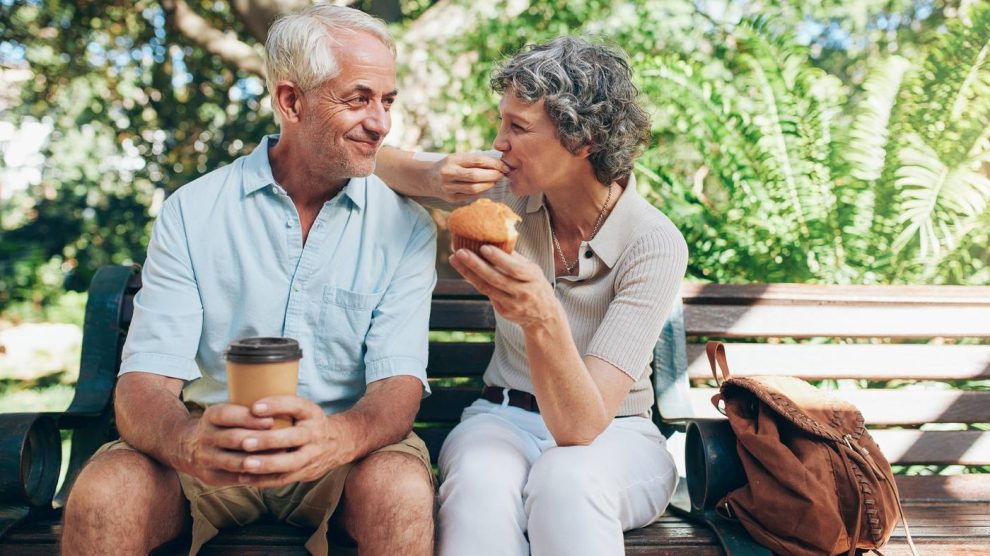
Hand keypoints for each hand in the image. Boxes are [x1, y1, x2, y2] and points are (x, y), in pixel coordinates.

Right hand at [175, 402, 276, 485]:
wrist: (185, 446)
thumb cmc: (220, 425)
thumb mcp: (226, 411)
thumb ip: (247, 410)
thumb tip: (283, 407)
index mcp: (211, 416)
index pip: (229, 415)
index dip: (250, 418)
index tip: (271, 420)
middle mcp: (205, 436)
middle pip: (233, 438)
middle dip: (258, 440)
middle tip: (282, 442)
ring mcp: (206, 458)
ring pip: (234, 461)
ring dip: (257, 461)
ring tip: (279, 459)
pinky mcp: (209, 476)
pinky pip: (233, 478)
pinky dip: (251, 476)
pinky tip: (269, 474)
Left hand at [230, 395, 351, 487]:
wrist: (340, 443)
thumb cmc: (309, 422)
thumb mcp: (304, 409)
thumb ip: (282, 407)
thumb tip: (245, 402)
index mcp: (311, 413)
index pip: (296, 405)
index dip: (276, 405)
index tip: (254, 407)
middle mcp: (315, 433)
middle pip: (294, 437)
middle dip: (268, 440)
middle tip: (244, 442)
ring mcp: (313, 455)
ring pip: (291, 462)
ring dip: (267, 464)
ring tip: (245, 464)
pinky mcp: (307, 472)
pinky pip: (285, 479)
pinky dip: (264, 480)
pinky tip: (245, 477)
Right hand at [429, 153, 507, 202]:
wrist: (429, 178)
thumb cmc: (450, 166)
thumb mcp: (458, 158)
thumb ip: (475, 160)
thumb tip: (499, 164)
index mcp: (452, 160)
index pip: (477, 161)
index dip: (493, 164)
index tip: (504, 166)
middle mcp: (448, 173)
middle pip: (475, 176)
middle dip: (492, 175)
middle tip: (502, 175)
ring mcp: (448, 187)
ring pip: (473, 189)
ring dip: (488, 185)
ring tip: (495, 181)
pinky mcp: (450, 199)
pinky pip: (470, 196)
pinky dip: (481, 192)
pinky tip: (486, 187)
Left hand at [449, 245, 560, 329]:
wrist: (544, 316)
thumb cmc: (535, 285)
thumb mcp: (532, 270)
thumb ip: (514, 258)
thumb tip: (494, 239)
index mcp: (532, 278)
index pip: (514, 268)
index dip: (499, 258)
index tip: (483, 247)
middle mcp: (522, 293)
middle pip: (496, 279)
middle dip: (476, 265)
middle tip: (460, 252)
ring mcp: (512, 304)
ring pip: (486, 288)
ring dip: (468, 272)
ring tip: (454, 259)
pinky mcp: (503, 311)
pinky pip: (486, 294)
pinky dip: (474, 281)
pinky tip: (463, 270)